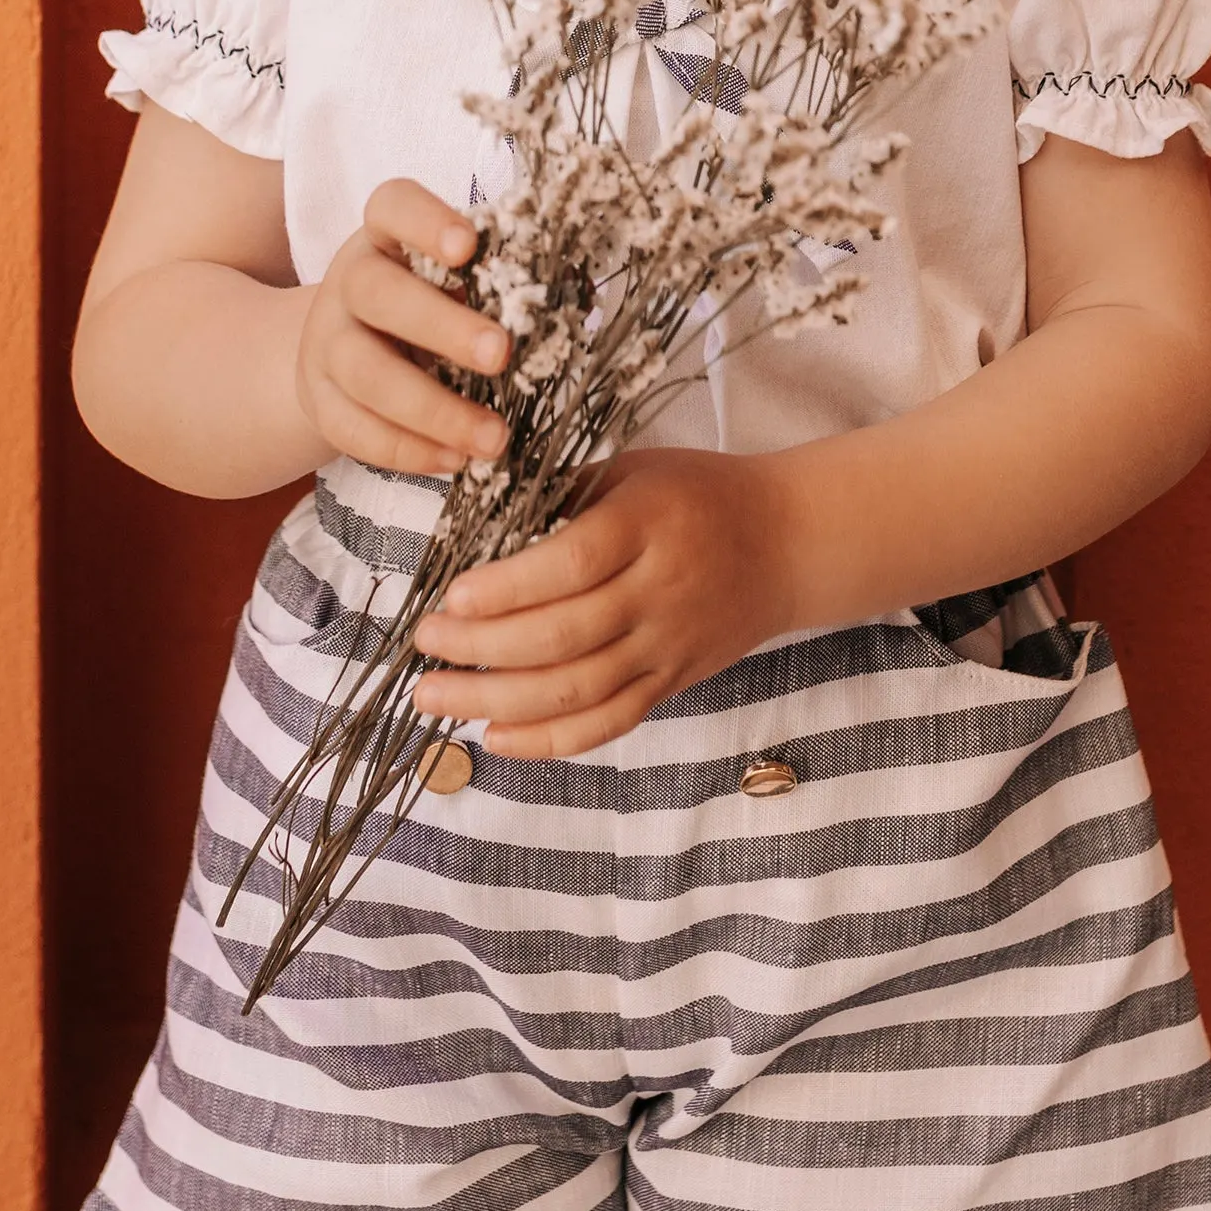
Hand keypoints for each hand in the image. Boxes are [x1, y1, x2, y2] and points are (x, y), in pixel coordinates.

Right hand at [294, 181, 509, 477]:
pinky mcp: (319, 399)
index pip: (392, 207)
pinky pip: (353, 429)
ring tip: (494, 439)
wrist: (346, 351)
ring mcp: (326, 342)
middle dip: (442, 327)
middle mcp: (349, 282)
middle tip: (501, 353)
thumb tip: (573, 302)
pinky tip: (456, 460)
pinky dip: (408, 451)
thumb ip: (497, 281)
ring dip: (434, 410)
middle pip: (378, 294)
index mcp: (386, 236)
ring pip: (365, 373)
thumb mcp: (455, 280)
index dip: (425, 222)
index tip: (469, 246)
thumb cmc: (427, 304)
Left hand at [411, 448, 798, 758]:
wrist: (786, 542)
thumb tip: (472, 526)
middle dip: (481, 647)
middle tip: (423, 644)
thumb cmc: (697, 494)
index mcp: (648, 524)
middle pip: (564, 635)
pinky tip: (495, 737)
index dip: (508, 588)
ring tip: (434, 696)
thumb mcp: (633, 470)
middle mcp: (660, 591)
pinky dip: (550, 740)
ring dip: (496, 701)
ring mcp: (667, 645)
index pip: (572, 565)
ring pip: (577, 689)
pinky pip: (608, 723)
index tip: (451, 595)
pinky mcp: (671, 682)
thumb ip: (561, 496)